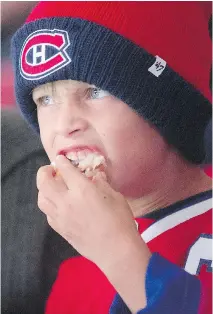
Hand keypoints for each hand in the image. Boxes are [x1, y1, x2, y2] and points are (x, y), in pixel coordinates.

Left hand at [37, 155, 141, 269]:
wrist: (115, 250)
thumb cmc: (120, 220)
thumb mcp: (114, 196)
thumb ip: (101, 183)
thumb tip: (93, 176)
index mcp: (82, 189)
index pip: (65, 169)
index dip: (61, 161)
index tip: (60, 159)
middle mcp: (66, 201)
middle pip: (44, 182)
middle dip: (44, 172)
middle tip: (51, 170)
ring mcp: (61, 217)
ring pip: (42, 199)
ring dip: (44, 189)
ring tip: (53, 187)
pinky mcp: (60, 229)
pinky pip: (48, 214)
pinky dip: (50, 205)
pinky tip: (58, 205)